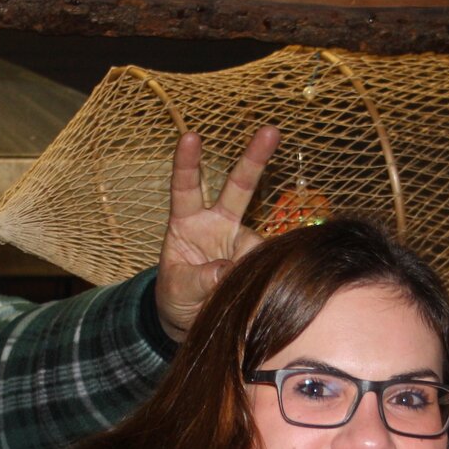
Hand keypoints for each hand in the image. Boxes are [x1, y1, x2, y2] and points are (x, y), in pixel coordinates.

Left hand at [154, 126, 279, 340]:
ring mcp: (239, 238)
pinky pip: (269, 261)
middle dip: (255, 158)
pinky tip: (257, 291)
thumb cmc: (177, 296)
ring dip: (256, 258)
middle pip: (238, 186)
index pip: (185, 188)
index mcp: (186, 223)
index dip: (187, 163)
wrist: (192, 318)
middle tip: (270, 130)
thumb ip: (201, 279)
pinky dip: (267, 275)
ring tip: (236, 289)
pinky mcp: (257, 256)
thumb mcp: (179, 289)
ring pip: (257, 233)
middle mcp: (216, 223)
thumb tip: (228, 271)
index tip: (190, 136)